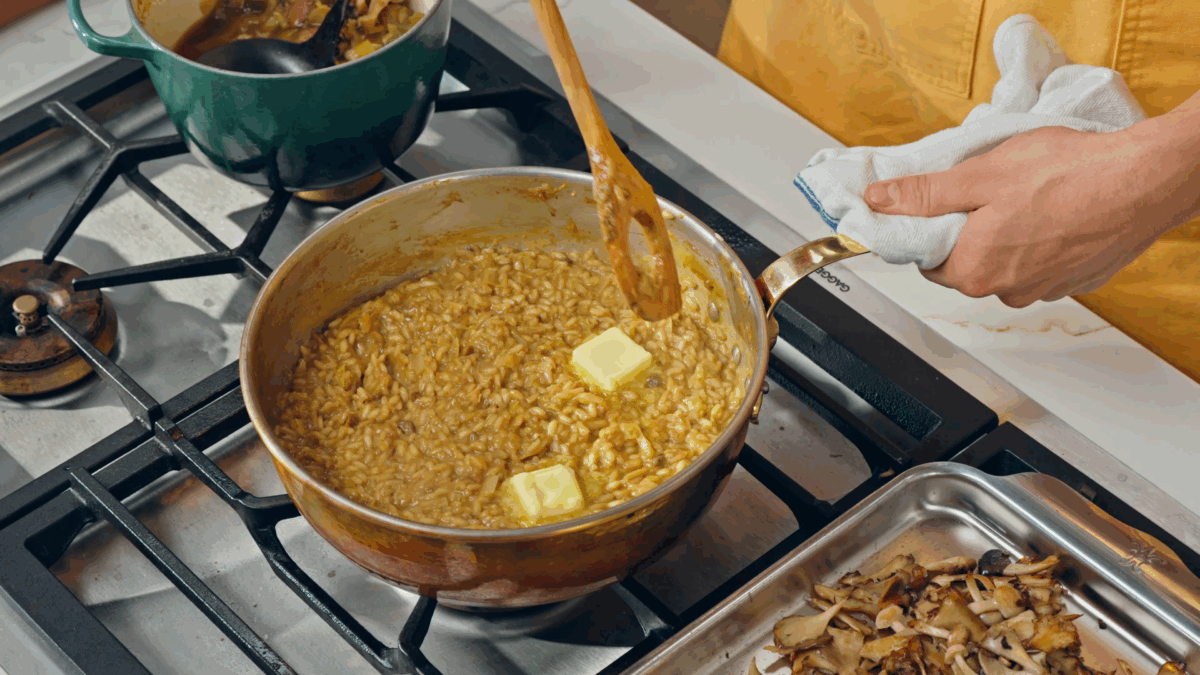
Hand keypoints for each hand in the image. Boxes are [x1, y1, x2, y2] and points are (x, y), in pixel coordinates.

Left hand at [862, 120, 1199, 306]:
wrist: (1146, 179)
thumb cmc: (1069, 174)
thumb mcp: (979, 174)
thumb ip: (924, 195)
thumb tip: (879, 201)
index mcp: (974, 271)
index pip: (927, 262)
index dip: (931, 230)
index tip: (941, 206)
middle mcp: (1007, 291)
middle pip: (965, 266)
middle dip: (968, 232)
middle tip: (989, 192)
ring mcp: (1045, 290)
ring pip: (1005, 265)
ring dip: (1006, 237)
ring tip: (1028, 197)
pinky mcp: (1076, 281)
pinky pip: (1041, 264)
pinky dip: (1042, 242)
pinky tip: (1056, 212)